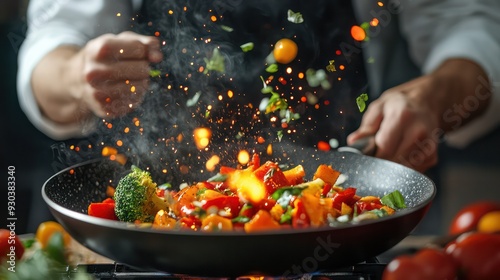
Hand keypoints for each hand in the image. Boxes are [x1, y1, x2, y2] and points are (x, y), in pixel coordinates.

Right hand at [32, 31, 162, 123]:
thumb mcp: (122, 42)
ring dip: (143, 83)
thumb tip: (158, 57)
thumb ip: (145, 43)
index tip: (138, 53)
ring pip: (139, 88)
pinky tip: (127, 90)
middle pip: (142, 69)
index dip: (144, 51)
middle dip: (145, 68)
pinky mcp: (103, 109)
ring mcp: (97, 92)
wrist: (78, 78)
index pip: (139, 49)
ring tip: (133, 79)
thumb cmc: (108, 56)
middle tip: (138, 68)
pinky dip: (136, 96)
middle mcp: (94, 72)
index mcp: (99, 49)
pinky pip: (133, 103)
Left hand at [347, 59, 490, 171]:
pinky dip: (401, 168)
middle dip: (379, 163)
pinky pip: (410, 172)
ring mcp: (428, 146)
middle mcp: (419, 132)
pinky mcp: (432, 157)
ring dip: (390, 167)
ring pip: (402, 170)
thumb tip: (353, 142)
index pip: (385, 148)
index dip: (372, 157)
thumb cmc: (398, 105)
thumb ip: (366, 127)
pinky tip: (399, 154)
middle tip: (374, 155)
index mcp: (403, 117)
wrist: (425, 102)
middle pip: (393, 162)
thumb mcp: (378, 108)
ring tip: (387, 152)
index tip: (365, 156)